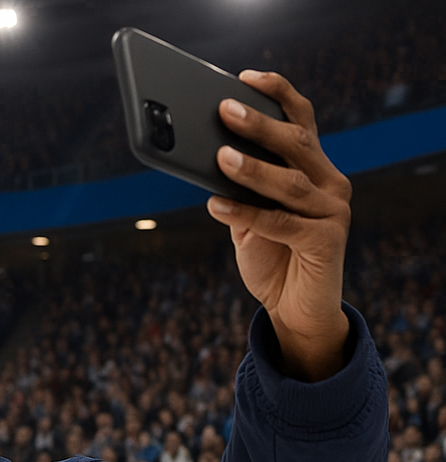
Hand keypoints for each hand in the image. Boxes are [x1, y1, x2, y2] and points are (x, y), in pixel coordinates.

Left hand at [206, 70, 351, 380]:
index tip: (247, 77)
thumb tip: (205, 160)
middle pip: (296, 144)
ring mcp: (332, 211)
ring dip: (251, 169)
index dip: (278, 95)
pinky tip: (217, 205)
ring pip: (289, 183)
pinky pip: (281, 223)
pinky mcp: (326, 242)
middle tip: (224, 109)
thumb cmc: (270, 257)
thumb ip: (236, 191)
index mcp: (314, 169)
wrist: (294, 308)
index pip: (301, 121)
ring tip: (219, 157)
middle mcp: (330, 183)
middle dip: (258, 124)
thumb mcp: (247, 219)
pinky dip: (246, 214)